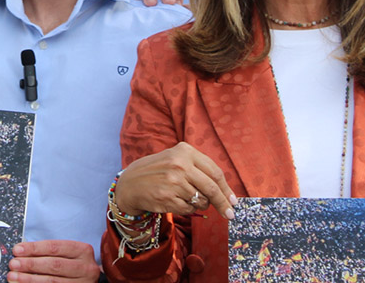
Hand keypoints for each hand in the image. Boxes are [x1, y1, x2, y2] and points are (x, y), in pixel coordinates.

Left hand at [6, 239, 99, 281]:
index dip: (34, 248)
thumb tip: (21, 253)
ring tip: (14, 277)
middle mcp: (85, 267)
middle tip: (14, 264)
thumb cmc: (74, 263)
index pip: (54, 247)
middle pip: (54, 265)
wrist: (89, 279)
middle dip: (31, 264)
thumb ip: (48, 252)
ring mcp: (81, 282)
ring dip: (30, 279)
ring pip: (52, 281)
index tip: (17, 250)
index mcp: (82, 250)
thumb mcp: (68, 253)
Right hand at [114, 141, 236, 219]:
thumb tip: (227, 192)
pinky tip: (178, 201)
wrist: (131, 182)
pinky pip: (189, 209)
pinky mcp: (168, 198)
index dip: (227, 189)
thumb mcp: (177, 159)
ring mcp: (173, 182)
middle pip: (212, 188)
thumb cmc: (159, 171)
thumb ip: (200, 169)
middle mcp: (180, 165)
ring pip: (201, 200)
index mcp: (185, 151)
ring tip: (188, 198)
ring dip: (201, 204)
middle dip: (223, 203)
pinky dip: (188, 209)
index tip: (233, 200)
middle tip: (230, 214)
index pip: (215, 172)